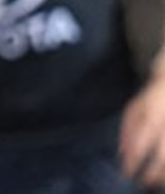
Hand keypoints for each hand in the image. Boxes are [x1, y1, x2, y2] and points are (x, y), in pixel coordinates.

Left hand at [120, 70, 164, 185]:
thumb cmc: (150, 100)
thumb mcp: (133, 109)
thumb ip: (128, 131)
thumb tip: (122, 154)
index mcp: (153, 114)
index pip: (141, 143)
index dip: (134, 160)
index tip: (127, 172)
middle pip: (163, 156)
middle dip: (154, 173)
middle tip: (144, 182)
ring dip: (164, 173)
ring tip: (156, 182)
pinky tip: (164, 174)